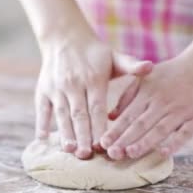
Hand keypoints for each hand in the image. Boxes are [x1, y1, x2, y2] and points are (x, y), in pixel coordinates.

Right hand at [36, 34, 152, 158]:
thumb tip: (151, 67)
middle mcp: (73, 84)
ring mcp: (56, 88)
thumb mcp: (114, 57)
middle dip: (83, 136)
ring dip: (65, 133)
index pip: (97, 107)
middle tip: (86, 155)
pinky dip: (41, 123)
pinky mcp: (43, 90)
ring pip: (61, 114)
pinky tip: (42, 139)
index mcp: (93, 79)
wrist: (64, 37)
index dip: (99, 126)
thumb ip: (131, 65)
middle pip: (79, 114)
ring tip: (70, 150)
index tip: (104, 144)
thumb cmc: (95, 53)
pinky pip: (42, 109)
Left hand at [100, 56, 192, 159]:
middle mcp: (163, 101)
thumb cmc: (174, 73)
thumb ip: (128, 95)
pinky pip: (186, 132)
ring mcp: (182, 109)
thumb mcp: (148, 78)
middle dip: (125, 140)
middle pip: (141, 123)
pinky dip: (175, 143)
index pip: (128, 115)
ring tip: (130, 154)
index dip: (115, 130)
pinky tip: (164, 153)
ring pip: (160, 129)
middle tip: (111, 154)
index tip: (102, 143)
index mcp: (149, 92)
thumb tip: (110, 116)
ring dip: (145, 142)